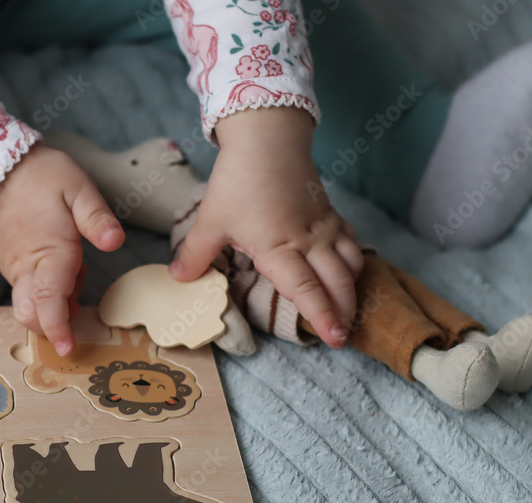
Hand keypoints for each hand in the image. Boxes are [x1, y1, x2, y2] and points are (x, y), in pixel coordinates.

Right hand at [0, 144, 124, 354]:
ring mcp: (14, 267)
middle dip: (51, 326)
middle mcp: (26, 267)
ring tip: (75, 277)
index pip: (49, 302)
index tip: (67, 348)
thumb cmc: (39, 174)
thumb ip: (96, 217)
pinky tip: (62, 268)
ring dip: (52, 306)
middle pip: (31, 314)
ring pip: (28, 303)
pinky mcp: (8, 262)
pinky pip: (24, 289)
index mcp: (48, 253)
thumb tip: (115, 242)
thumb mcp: (76, 186)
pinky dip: (44, 292)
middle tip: (78, 313)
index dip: (57, 328)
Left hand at [170, 107, 362, 347]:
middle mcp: (309, 241)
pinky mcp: (330, 213)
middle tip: (343, 336)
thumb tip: (177, 279)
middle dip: (344, 311)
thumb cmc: (239, 179)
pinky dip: (354, 261)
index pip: (307, 290)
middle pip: (338, 282)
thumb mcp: (211, 220)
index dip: (322, 315)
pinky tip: (349, 272)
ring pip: (352, 263)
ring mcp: (324, 226)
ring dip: (353, 288)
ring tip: (350, 310)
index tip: (333, 337)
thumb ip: (196, 254)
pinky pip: (351, 242)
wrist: (268, 137)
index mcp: (280, 248)